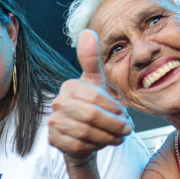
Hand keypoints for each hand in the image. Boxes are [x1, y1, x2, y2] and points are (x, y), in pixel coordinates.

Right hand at [49, 30, 133, 165]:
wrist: (83, 135)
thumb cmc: (93, 107)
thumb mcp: (98, 84)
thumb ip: (93, 59)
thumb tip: (87, 31)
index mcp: (69, 86)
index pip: (97, 98)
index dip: (115, 109)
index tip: (125, 115)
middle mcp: (57, 103)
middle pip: (91, 116)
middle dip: (113, 125)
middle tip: (126, 130)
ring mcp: (53, 122)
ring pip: (86, 133)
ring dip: (107, 137)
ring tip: (117, 137)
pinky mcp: (54, 140)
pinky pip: (79, 146)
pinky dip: (95, 147)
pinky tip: (103, 143)